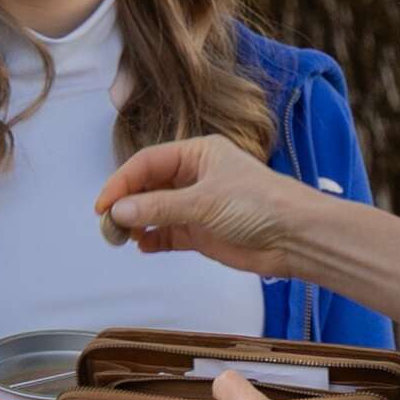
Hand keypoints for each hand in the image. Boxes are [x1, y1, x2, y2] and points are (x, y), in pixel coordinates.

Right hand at [95, 135, 289, 268]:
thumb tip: (119, 211)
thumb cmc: (261, 204)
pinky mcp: (201, 233)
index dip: (121, 182)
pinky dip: (153, 240)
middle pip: (147, 187)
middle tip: (109, 224)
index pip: (147, 163)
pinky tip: (143, 245)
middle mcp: (194, 177)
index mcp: (197, 154)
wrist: (296, 237)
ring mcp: (197, 206)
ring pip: (154, 212)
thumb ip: (160, 207)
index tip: (103, 204)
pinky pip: (168, 234)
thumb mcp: (205, 201)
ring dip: (136, 223)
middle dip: (126, 204)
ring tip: (122, 237)